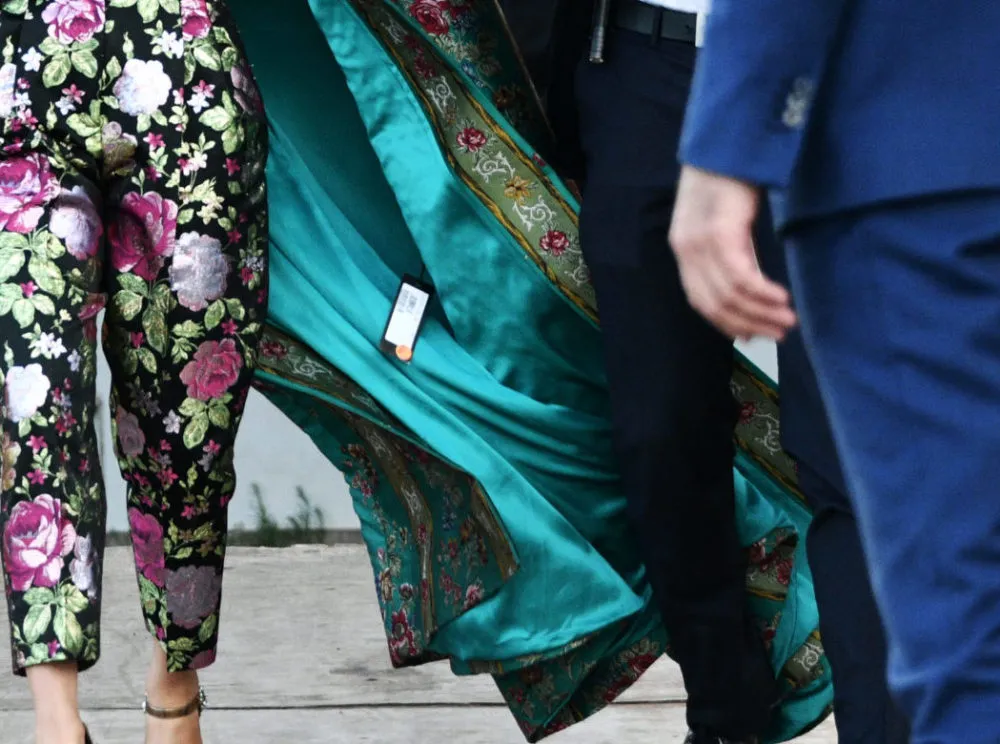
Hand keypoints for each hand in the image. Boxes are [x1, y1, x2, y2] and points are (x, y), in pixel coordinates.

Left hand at [669, 166, 796, 340]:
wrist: (727, 141)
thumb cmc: (729, 176)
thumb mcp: (723, 219)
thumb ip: (728, 250)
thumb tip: (746, 283)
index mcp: (683, 249)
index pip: (700, 301)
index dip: (726, 323)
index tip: (752, 337)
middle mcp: (686, 250)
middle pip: (715, 304)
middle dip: (748, 325)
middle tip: (778, 335)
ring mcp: (700, 243)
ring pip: (730, 295)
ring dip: (761, 313)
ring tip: (788, 322)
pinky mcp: (720, 232)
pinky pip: (741, 276)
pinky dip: (762, 294)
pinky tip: (782, 299)